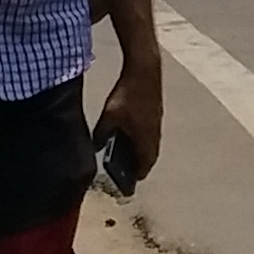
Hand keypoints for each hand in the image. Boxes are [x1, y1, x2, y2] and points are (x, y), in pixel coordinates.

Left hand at [96, 60, 164, 183]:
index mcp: (145, 137)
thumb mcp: (108, 117)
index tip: (129, 184)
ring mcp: (158, 121)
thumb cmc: (127, 94)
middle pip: (150, 156)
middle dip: (140, 165)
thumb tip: (95, 148)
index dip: (137, 175)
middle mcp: (154, 132)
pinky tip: (131, 135)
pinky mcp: (157, 112)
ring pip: (152, 144)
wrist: (145, 70)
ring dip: (142, 152)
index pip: (145, 164)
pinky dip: (144, 140)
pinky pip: (152, 133)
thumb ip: (101, 135)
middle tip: (129, 172)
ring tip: (128, 156)